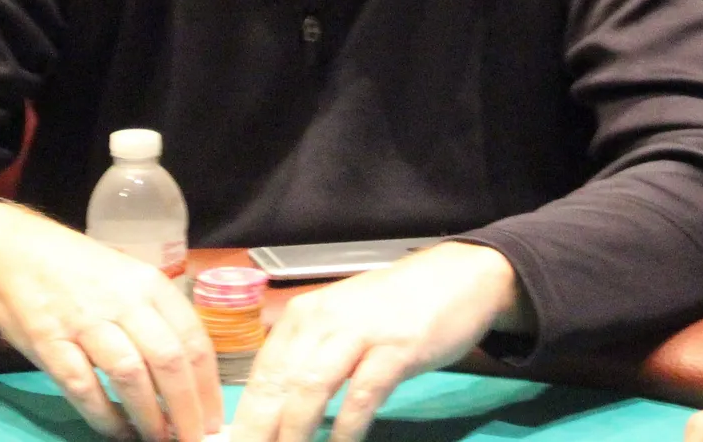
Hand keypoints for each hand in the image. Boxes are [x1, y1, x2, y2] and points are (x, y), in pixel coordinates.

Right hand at [0, 203, 220, 441]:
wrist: (14, 251)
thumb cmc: (80, 271)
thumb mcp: (129, 279)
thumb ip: (157, 319)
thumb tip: (189, 376)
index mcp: (150, 285)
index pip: (193, 340)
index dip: (208, 387)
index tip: (214, 420)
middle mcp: (123, 301)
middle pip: (168, 361)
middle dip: (186, 410)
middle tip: (194, 440)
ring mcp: (85, 322)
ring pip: (130, 376)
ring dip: (149, 417)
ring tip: (158, 439)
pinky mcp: (49, 342)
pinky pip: (84, 388)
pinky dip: (104, 416)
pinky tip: (117, 431)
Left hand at [229, 241, 524, 441]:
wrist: (457, 276)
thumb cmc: (394, 307)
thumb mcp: (341, 325)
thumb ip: (310, 359)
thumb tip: (274, 411)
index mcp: (303, 316)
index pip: (261, 374)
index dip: (245, 418)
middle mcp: (323, 320)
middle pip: (277, 384)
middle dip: (259, 431)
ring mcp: (359, 332)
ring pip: (310, 388)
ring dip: (294, 432)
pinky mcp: (396, 348)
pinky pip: (362, 394)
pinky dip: (347, 427)